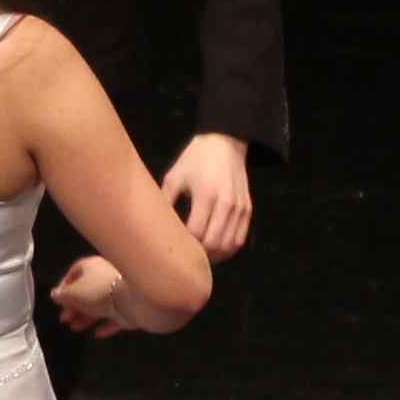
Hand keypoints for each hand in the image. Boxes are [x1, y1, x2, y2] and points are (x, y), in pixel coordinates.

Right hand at [52, 253, 172, 336]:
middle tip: (65, 320)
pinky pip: (115, 315)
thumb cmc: (99, 292)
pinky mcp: (131, 306)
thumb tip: (55, 295)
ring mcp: (120, 291)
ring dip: (87, 316)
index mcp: (91, 266)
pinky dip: (106, 324)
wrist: (136, 299)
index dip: (64, 288)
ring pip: (100, 304)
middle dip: (74, 306)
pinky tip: (97, 333)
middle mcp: (106, 275)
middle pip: (86, 290)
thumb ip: (62, 295)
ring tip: (76, 329)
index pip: (74, 273)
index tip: (58, 303)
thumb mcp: (73, 294)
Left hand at [164, 132, 252, 258]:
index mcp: (206, 193)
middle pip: (213, 243)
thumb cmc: (194, 160)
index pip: (195, 231)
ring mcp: (239, 207)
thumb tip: (152, 227)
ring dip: (213, 256)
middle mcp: (226, 202)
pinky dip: (227, 250)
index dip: (184, 243)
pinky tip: (214, 251)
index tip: (172, 243)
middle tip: (184, 254)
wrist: (225, 143)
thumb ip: (165, 202)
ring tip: (198, 256)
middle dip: (198, 253)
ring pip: (228, 245)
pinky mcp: (247, 209)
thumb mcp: (174, 177)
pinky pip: (239, 239)